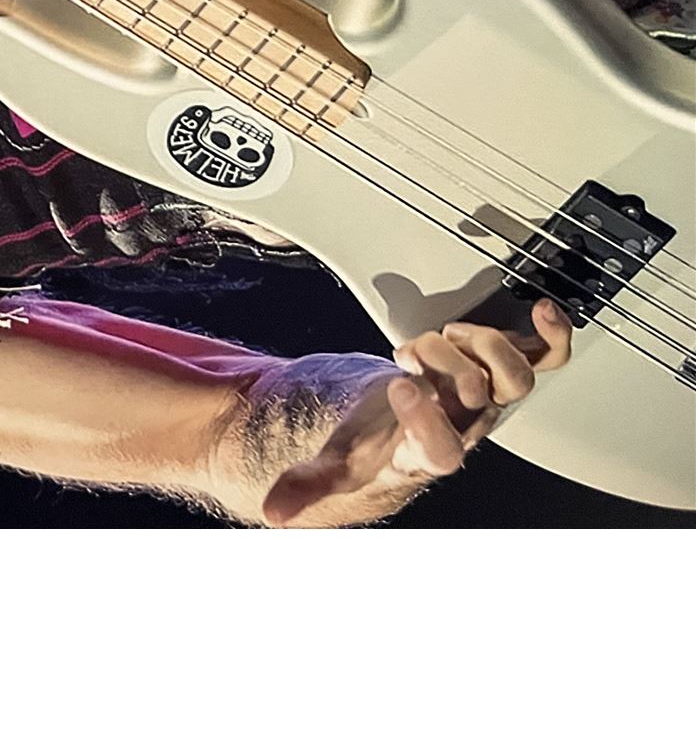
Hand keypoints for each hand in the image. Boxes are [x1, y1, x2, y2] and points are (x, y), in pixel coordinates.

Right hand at [261, 298, 573, 526]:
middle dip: (442, 362)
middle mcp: (467, 426)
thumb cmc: (378, 441)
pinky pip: (545, 357)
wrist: (407, 425)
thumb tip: (274, 513)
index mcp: (427, 452)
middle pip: (483, 398)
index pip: (443, 449)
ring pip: (516, 376)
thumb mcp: (339, 462)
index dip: (426, 419)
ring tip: (444, 336)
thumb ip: (308, 485)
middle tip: (410, 353)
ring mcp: (490, 399)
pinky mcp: (500, 371)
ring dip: (480, 344)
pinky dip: (551, 336)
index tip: (398, 385)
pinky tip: (541, 312)